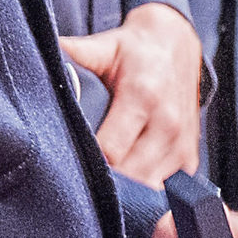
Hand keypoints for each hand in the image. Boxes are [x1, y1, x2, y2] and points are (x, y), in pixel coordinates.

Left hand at [59, 1, 200, 184]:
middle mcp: (167, 122)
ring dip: (127, 193)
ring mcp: (181, 143)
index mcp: (142, 96)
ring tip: (104, 186)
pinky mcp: (190, 156)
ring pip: (150, 188)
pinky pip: (167, 190)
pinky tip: (130, 185)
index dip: (88, 163)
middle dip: (105, 183)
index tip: (69, 164)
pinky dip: (147, 193)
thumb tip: (47, 50)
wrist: (177, 45)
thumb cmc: (135, 51)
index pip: (111, 150)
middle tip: (81, 180)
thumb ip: (77, 54)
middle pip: (131, 176)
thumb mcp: (106, 47)